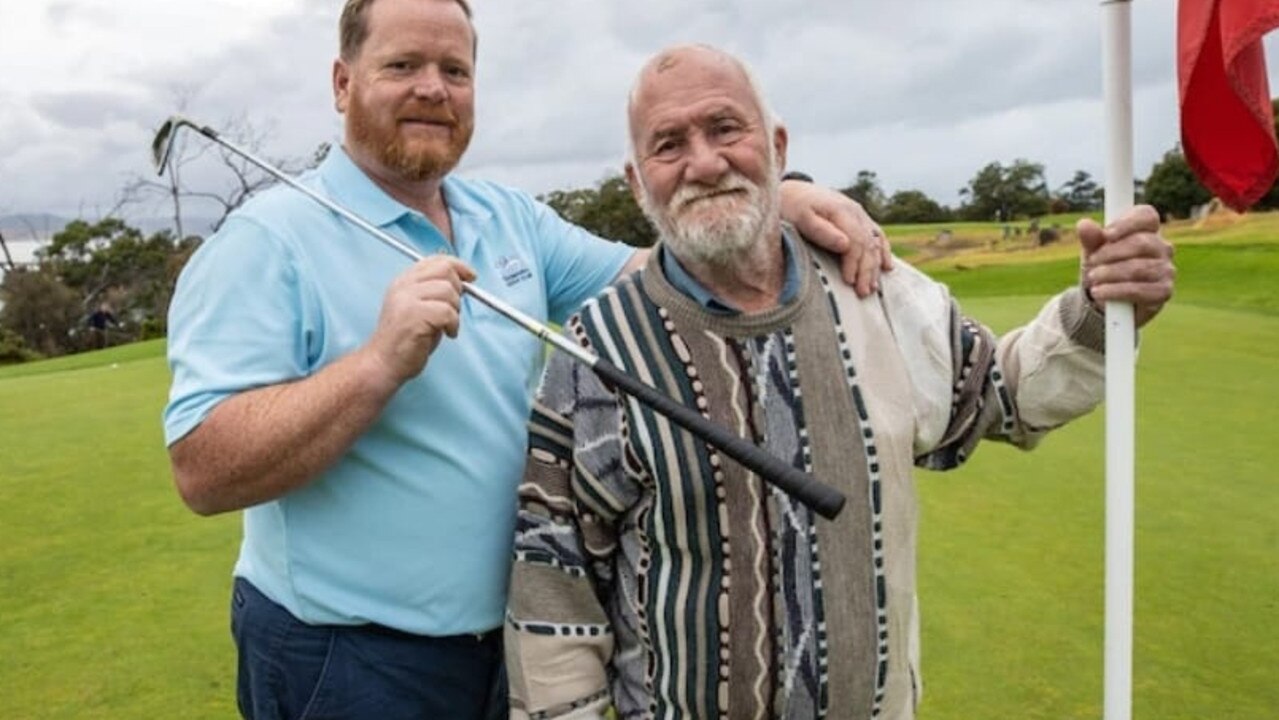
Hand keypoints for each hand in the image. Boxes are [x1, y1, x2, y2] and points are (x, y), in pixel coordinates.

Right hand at [366, 256, 475, 383]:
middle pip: (445, 271)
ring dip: (455, 311)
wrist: (383, 363)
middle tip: (454, 310)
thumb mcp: (419, 308)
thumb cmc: (405, 340)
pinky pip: (447, 312)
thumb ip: (435, 292)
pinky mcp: (413, 315)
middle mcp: (403, 286)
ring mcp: (407, 299)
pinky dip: (453, 324)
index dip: (458, 265)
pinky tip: (447, 334)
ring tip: (447, 326)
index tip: (471, 276)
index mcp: (403, 281)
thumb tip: (463, 282)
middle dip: (458, 289)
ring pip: (449, 292)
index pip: (436, 260)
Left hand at [779, 179, 892, 296]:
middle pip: (868, 244)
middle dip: (867, 270)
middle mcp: (855, 212)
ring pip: (875, 242)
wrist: (793, 191)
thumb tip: (845, 245)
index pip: (855, 241)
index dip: (853, 263)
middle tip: (863, 293)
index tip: (849, 281)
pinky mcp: (860, 219)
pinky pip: (877, 236)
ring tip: (872, 288)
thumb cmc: (792, 206)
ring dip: (875, 266)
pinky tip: (887, 267)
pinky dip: (883, 252)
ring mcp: (860, 215)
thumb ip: (821, 231)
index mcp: (841, 211)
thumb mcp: (800, 217)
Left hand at [1076, 205, 1174, 327]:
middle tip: (1092, 262)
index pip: (1147, 216)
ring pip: (1139, 268)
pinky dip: (1115, 291)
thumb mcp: (1094, 251)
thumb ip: (1091, 238)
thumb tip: (1084, 224)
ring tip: (1093, 278)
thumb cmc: (1104, 267)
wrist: (1107, 299)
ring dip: (1110, 273)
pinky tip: (1099, 292)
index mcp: (1148, 231)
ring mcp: (1166, 270)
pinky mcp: (1163, 292)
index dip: (1127, 223)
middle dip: (1111, 253)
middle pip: (1141, 243)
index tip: (1106, 234)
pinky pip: (1139, 290)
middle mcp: (1162, 248)